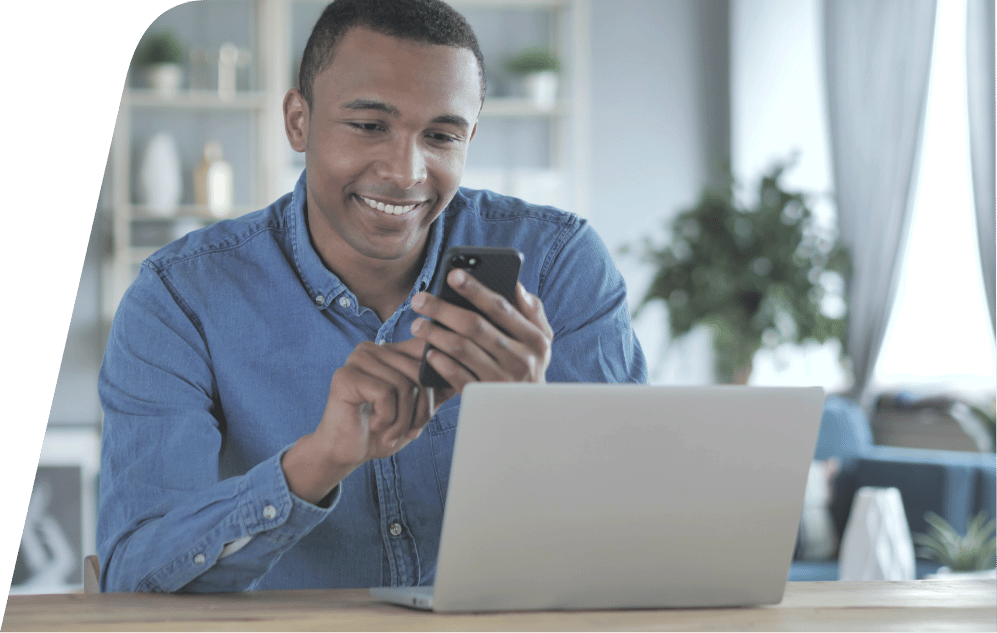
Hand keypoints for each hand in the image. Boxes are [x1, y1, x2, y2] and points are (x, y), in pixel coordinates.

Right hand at [281, 338, 451, 504]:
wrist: (346, 453)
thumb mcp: (417, 407)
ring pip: (405, 384)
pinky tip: (376, 427)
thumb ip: (437, 388)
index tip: (428, 412)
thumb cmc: (382, 429)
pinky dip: (388, 419)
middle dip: (423, 409)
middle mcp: (372, 348)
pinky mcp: (346, 376)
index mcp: (390, 350)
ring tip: (392, 431)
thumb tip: (465, 373)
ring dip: (404, 418)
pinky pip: (386, 393)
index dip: (437, 383)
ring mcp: (357, 360)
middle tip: (411, 430)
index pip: (428, 353)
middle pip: (420, 371)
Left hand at [409, 268, 552, 392]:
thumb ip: (532, 312)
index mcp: (535, 339)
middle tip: (419, 299)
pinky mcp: (485, 397)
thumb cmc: (529, 366)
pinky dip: (441, 363)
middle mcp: (521, 360)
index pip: (500, 308)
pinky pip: (458, 376)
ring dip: (436, 334)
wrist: (529, 413)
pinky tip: (429, 353)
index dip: (475, 289)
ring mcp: (502, 381)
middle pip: (475, 326)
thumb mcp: (540, 341)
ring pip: (462, 349)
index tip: (452, 274)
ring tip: (417, 325)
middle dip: (443, 309)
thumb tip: (516, 285)